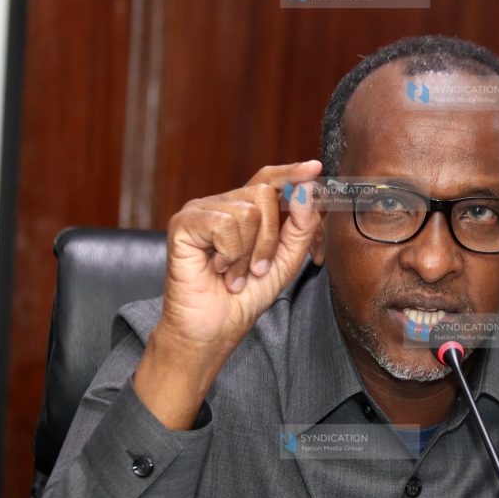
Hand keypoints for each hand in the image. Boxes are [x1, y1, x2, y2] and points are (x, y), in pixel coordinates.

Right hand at [134, 160, 322, 428]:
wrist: (213, 329)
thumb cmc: (244, 297)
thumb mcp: (286, 261)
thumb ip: (301, 228)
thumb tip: (307, 191)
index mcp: (245, 210)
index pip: (270, 180)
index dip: (292, 173)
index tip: (314, 168)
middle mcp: (222, 204)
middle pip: (265, 195)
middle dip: (270, 240)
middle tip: (256, 269)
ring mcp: (201, 210)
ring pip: (248, 212)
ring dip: (248, 254)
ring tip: (234, 274)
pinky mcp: (183, 222)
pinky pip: (225, 224)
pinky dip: (229, 254)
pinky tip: (217, 269)